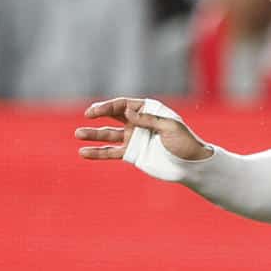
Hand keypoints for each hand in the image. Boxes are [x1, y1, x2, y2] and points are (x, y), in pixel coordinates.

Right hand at [76, 97, 210, 161]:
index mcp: (149, 111)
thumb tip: (128, 111)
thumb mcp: (170, 127)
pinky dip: (98, 153)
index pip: (124, 105)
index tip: (96, 111)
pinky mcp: (132, 153)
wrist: (192, 165)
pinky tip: (83, 152)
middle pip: (114, 115)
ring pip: (109, 134)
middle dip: (99, 113)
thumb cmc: (186, 142)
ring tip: (78, 134)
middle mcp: (138, 122)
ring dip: (93, 134)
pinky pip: (111, 152)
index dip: (109, 106)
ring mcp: (134, 138)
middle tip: (87, 116)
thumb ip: (149, 120)